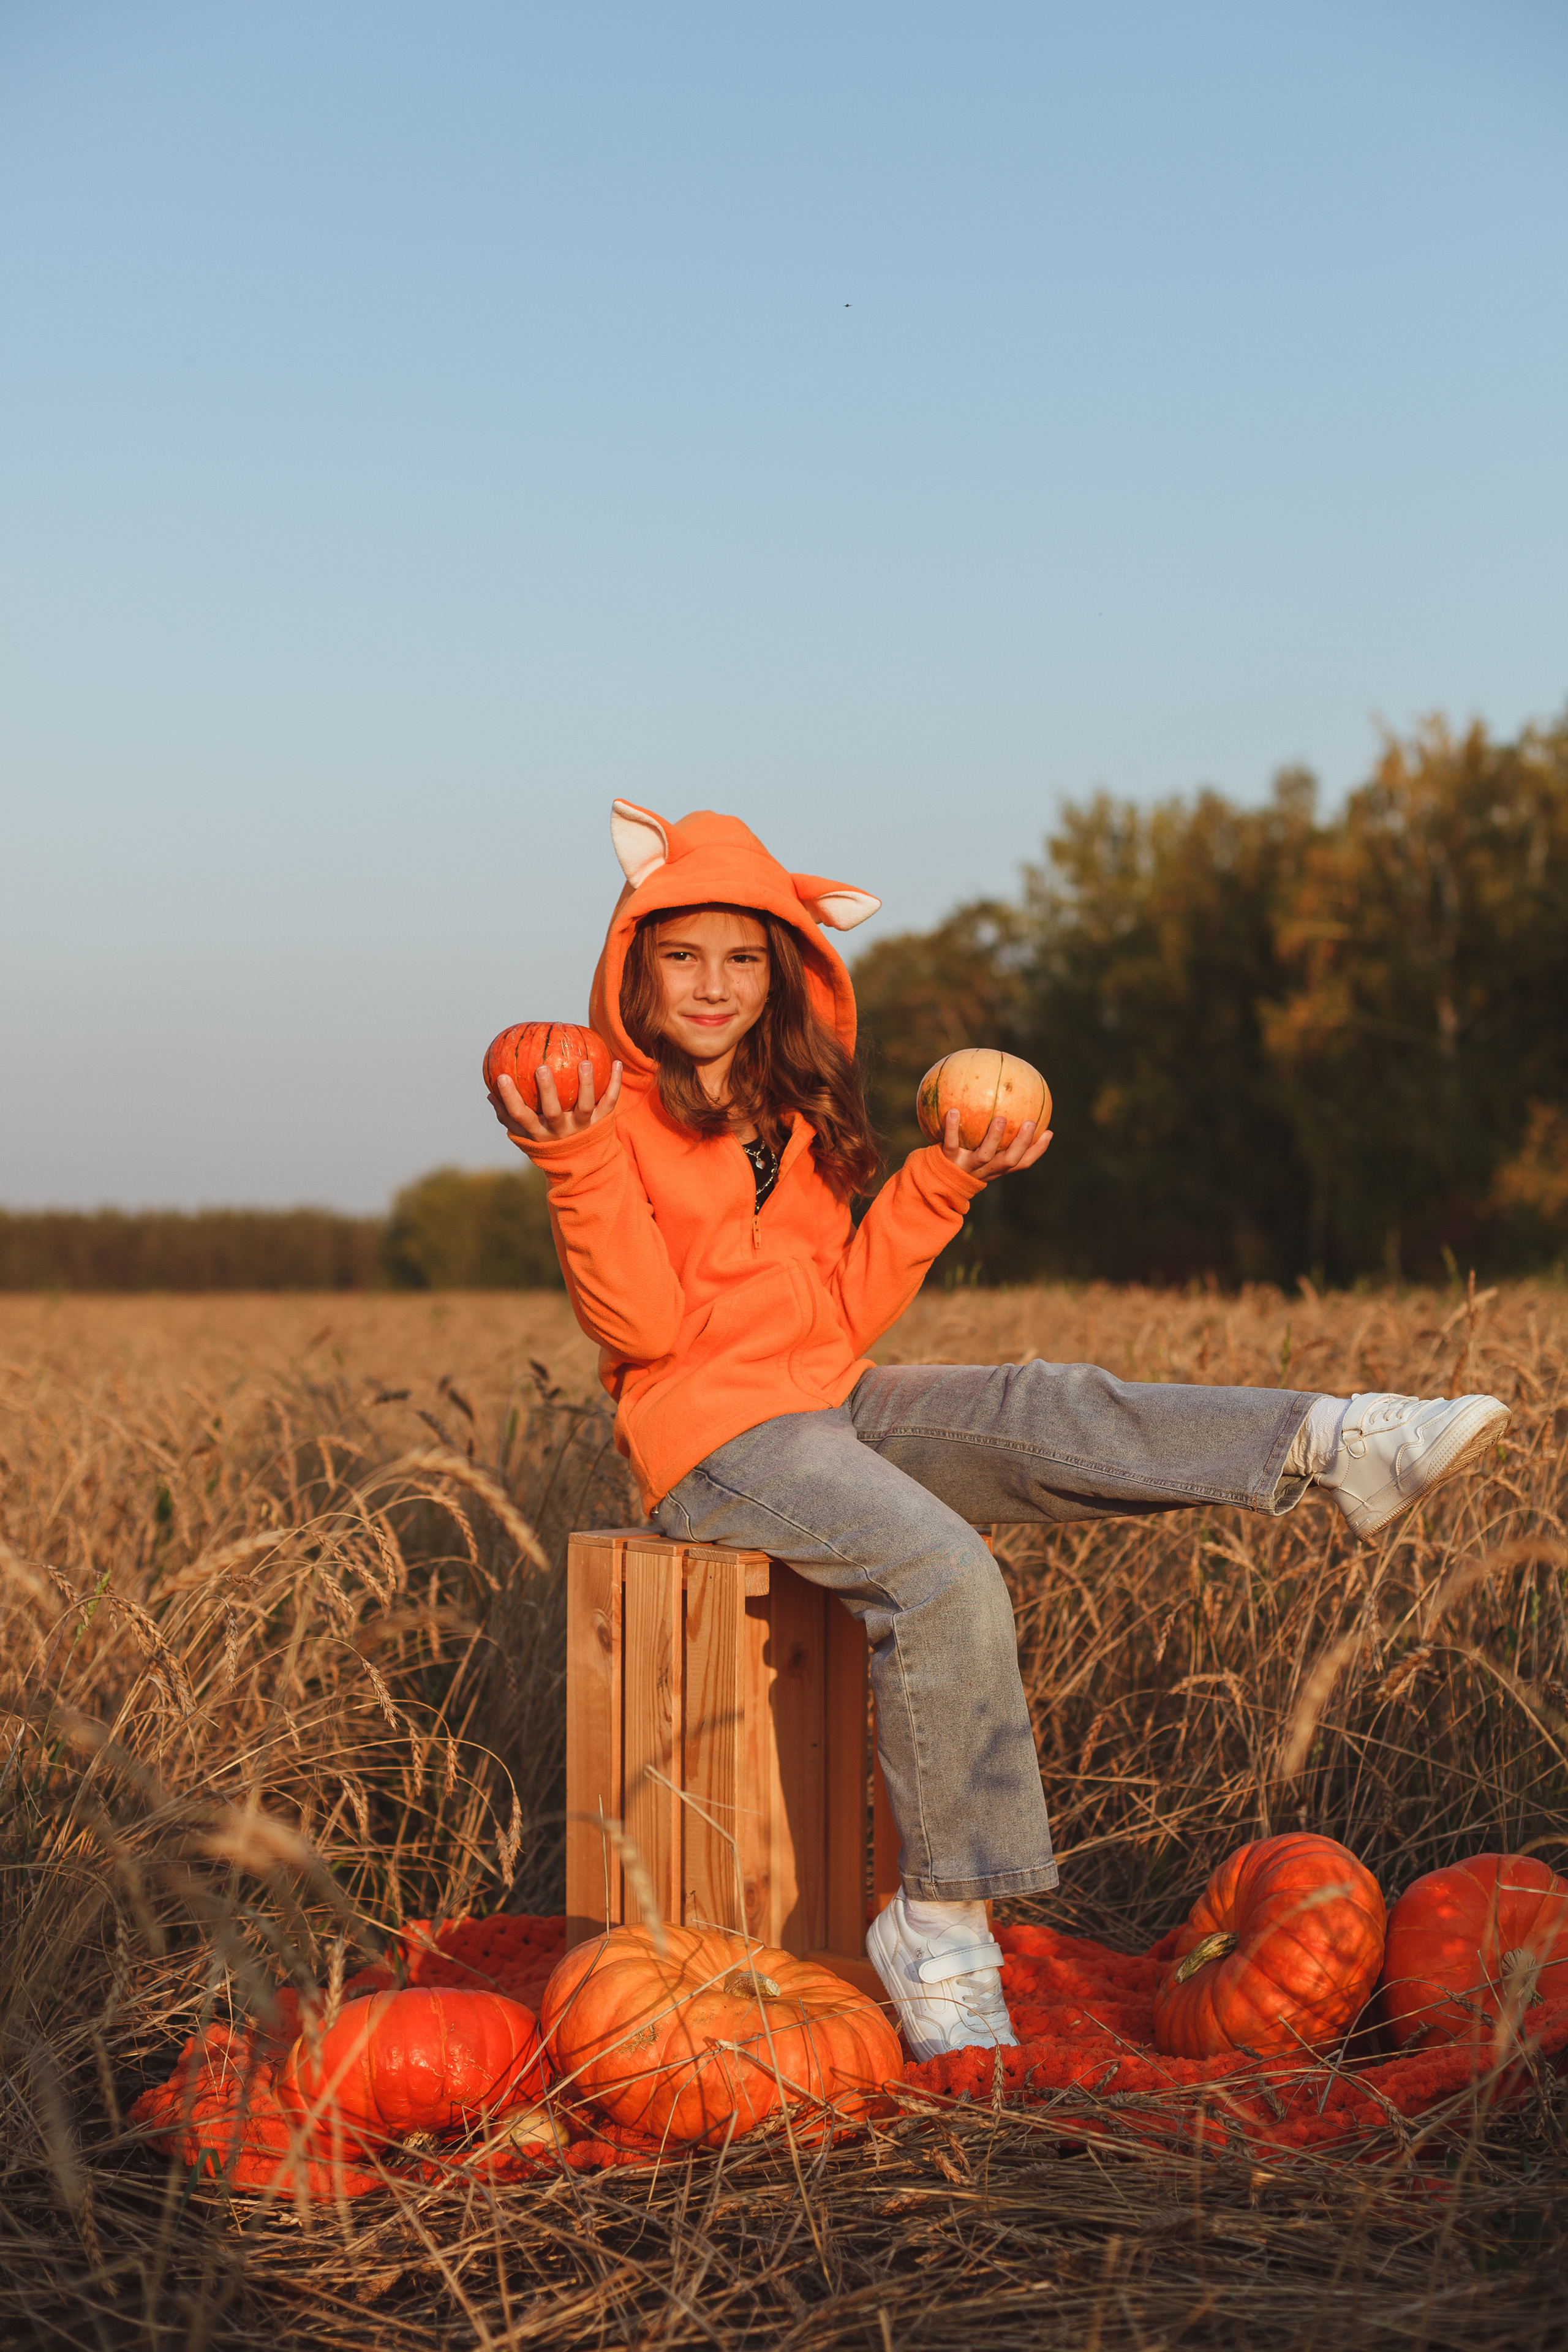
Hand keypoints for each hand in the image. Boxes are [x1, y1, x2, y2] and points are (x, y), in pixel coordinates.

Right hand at [493, 1058, 622, 1142]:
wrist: (583, 1163)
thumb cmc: (547, 1139)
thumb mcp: (525, 1134)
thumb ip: (507, 1115)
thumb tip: (490, 1092)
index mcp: (539, 1132)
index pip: (520, 1116)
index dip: (510, 1099)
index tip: (501, 1076)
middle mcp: (560, 1131)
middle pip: (553, 1112)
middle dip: (547, 1091)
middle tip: (542, 1067)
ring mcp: (582, 1127)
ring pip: (584, 1106)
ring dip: (585, 1084)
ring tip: (585, 1063)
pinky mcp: (602, 1123)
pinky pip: (609, 1101)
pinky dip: (615, 1083)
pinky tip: (616, 1062)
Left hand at [941, 1110, 1052, 1182]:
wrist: (932, 1179)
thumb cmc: (960, 1158)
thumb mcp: (977, 1149)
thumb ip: (991, 1135)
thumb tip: (1005, 1104)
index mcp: (995, 1168)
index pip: (1022, 1162)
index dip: (1037, 1150)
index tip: (1049, 1131)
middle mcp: (984, 1170)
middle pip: (1008, 1161)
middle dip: (1021, 1143)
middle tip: (1031, 1123)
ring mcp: (966, 1166)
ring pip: (984, 1155)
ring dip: (994, 1137)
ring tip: (1000, 1118)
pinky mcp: (947, 1160)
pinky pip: (950, 1143)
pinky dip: (951, 1128)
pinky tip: (953, 1110)